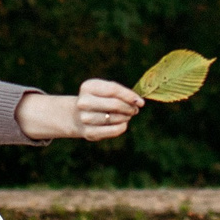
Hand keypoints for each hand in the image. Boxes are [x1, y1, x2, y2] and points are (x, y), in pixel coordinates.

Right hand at [18, 78, 143, 141]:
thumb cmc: (99, 100)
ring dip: (125, 117)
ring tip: (126, 115)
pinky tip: (123, 124)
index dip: (130, 96)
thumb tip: (138, 102)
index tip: (141, 102)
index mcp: (88, 86)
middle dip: (129, 108)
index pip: (113, 90)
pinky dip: (122, 127)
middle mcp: (83, 102)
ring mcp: (84, 118)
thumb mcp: (106, 90)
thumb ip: (122, 93)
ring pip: (114, 118)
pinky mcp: (88, 132)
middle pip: (115, 104)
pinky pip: (112, 130)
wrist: (78, 115)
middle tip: (134, 110)